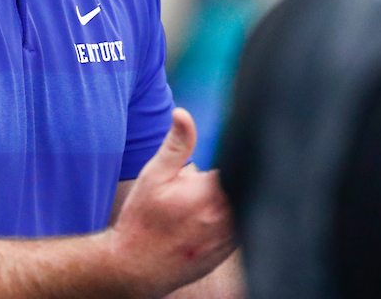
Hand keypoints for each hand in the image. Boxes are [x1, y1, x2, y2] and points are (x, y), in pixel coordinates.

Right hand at [108, 108, 234, 297]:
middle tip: (206, 184)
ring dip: (235, 198)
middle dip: (230, 178)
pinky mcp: (228, 252)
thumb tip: (183, 114)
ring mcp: (228, 238)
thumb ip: (176, 144)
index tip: (221, 159)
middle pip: (243, 184)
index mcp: (208, 193)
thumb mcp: (154, 176)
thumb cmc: (141, 219)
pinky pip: (242, 228)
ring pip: (245, 206)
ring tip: (205, 202)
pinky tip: (208, 220)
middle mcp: (224, 216)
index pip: (237, 162)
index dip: (231, 155)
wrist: (134, 267)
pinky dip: (234, 219)